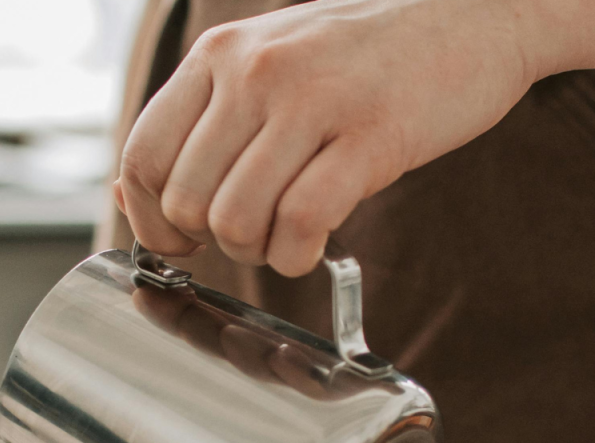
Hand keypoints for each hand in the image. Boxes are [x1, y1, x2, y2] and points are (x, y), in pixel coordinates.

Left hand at [116, 0, 594, 276]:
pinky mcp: (370, 135)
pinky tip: (314, 245)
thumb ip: (197, 128)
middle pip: (189, 203)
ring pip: (237, 221)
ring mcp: (313, 100)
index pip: (142, 158)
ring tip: (288, 234)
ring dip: (258, 252)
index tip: (181, 239)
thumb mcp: (263, 70)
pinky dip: (298, 255)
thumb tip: (129, 200)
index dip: (152, 219)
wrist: (476, 14)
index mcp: (218, 55)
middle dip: (215, 240)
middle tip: (254, 231)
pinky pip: (300, 225)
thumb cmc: (358, 59)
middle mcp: (256, 71)